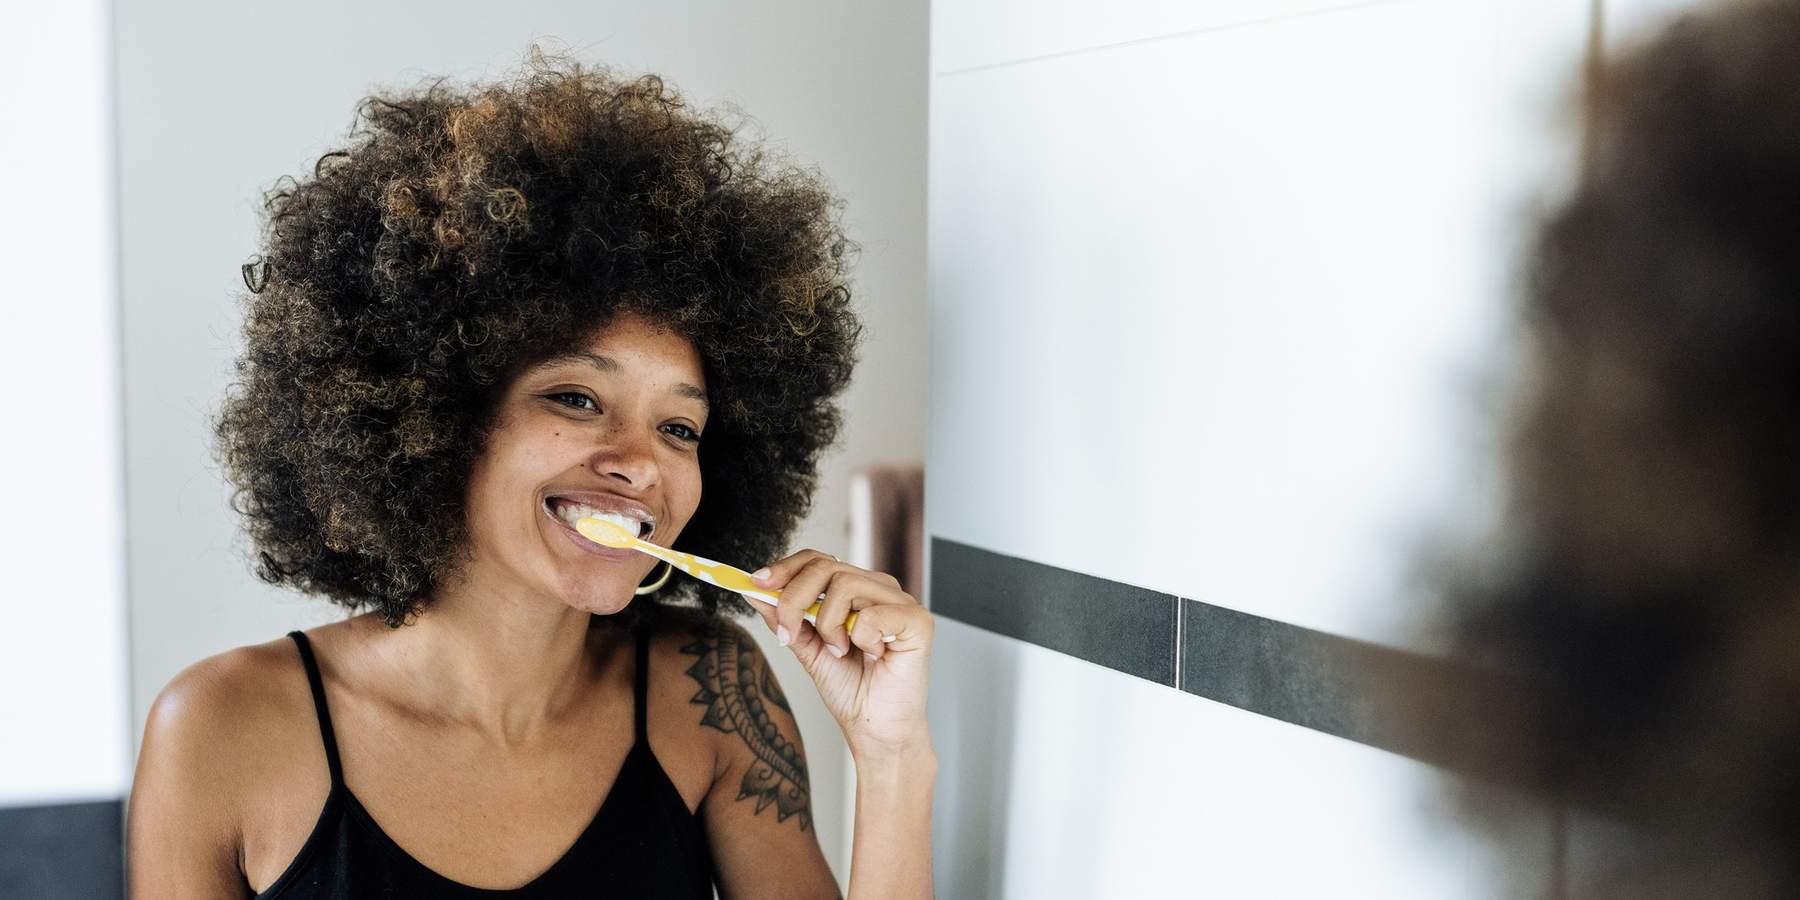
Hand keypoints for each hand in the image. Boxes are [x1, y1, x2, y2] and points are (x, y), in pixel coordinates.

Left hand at [746, 550, 932, 757]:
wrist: (875, 729)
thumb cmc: (851, 690)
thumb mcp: (807, 649)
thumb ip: (786, 619)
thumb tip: (755, 592)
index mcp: (856, 590)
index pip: (818, 559)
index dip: (786, 567)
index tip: (757, 584)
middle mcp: (879, 589)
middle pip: (826, 567)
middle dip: (794, 600)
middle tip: (788, 635)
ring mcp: (901, 602)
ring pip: (846, 585)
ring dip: (829, 626)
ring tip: (840, 652)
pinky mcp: (918, 621)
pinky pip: (872, 615)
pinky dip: (862, 640)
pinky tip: (874, 656)